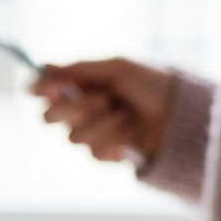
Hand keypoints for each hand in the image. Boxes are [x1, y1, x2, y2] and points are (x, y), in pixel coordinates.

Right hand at [31, 58, 173, 163]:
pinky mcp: (104, 154)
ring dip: (103, 124)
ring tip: (127, 113)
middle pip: (49, 118)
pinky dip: (116, 138)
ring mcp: (90, 134)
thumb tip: (45, 66)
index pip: (43, 90)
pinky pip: (95, 152)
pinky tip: (133, 130)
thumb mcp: (117, 68)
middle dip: (76, 108)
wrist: (180, 114)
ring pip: (74, 138)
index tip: (52, 87)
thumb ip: (80, 70)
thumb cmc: (150, 84)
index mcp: (78, 86)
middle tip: (105, 98)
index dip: (40, 89)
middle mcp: (78, 111)